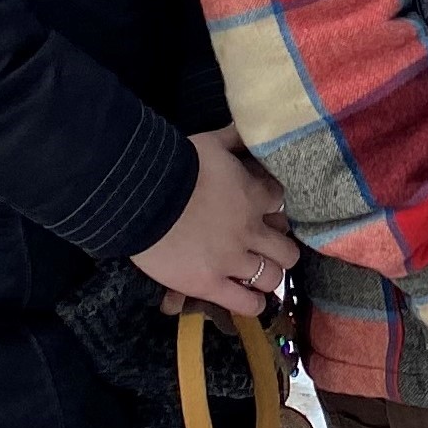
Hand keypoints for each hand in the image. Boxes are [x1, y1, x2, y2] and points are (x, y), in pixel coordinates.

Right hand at [133, 126, 299, 317]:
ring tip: (259, 275)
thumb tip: (248, 124)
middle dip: (280, 249)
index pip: (280, 203)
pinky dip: (253, 304)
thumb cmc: (174, 165)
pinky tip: (252, 301)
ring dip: (268, 276)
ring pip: (272, 276)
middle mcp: (250, 230)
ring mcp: (232, 260)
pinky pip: (245, 303)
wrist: (140, 196)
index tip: (264, 211)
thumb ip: (234, 138)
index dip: (273, 208)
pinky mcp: (209, 283)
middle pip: (287, 249)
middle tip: (266, 248)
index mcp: (254, 195)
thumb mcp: (210, 142)